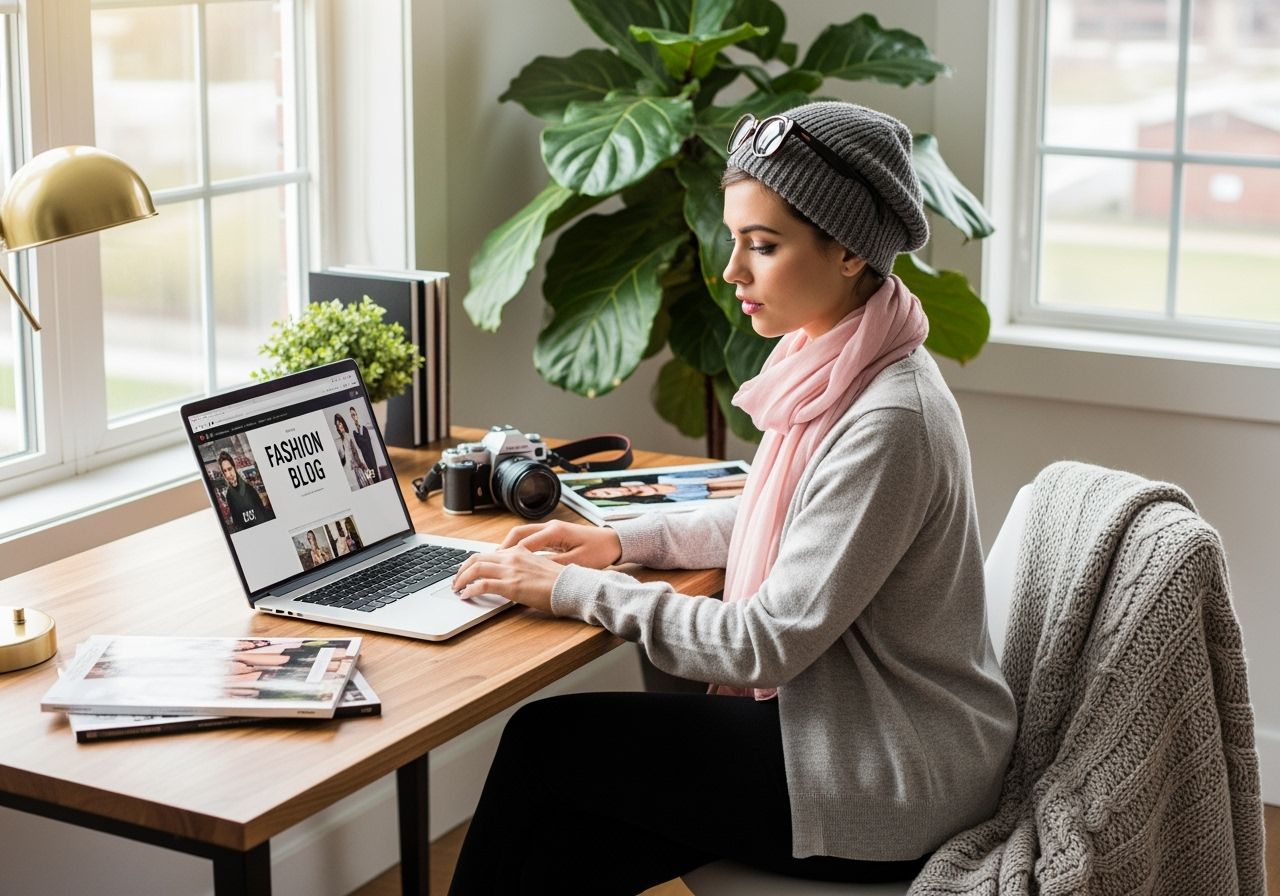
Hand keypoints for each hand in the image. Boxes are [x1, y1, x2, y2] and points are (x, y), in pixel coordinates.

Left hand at [452, 546, 563, 612]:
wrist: (573, 586)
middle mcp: (513, 557)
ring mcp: (511, 571)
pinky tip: (466, 596)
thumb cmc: (561, 581)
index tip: (468, 570)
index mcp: (520, 552)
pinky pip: (482, 584)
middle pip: (477, 558)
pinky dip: (470, 589)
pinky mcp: (511, 585)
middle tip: (457, 580)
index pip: (489, 553)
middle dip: (463, 569)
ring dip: (462, 579)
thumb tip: (514, 577)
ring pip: (476, 568)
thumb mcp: (540, 567)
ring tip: (457, 588)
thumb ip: (524, 567)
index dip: (475, 562)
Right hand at [499, 520, 621, 568]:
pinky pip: (530, 539)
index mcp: (555, 531)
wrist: (614, 542)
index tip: (496, 567)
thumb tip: (533, 571)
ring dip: (509, 547)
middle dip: (502, 548)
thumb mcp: (577, 562)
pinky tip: (514, 559)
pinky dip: (519, 547)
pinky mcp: (554, 534)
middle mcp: (550, 527)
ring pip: (522, 535)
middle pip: (518, 533)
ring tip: (496, 561)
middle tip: (488, 562)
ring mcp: (551, 529)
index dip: (508, 555)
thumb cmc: (599, 551)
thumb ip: (554, 565)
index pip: (525, 543)